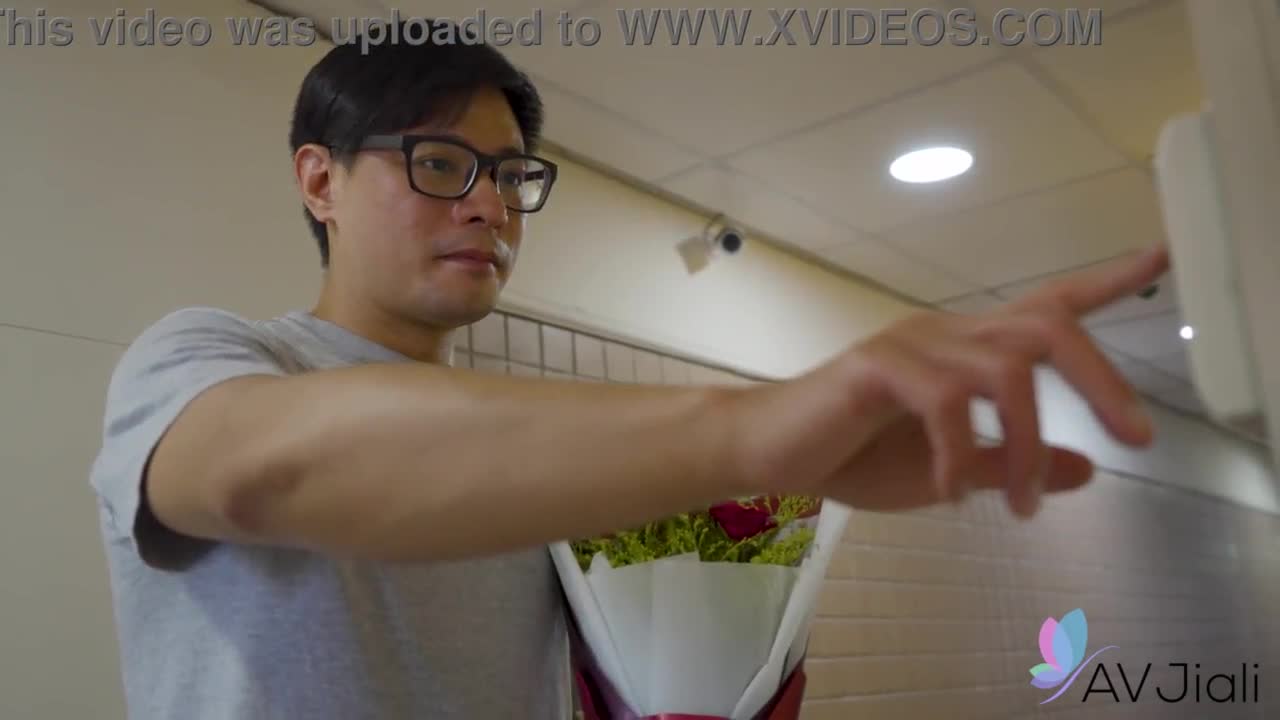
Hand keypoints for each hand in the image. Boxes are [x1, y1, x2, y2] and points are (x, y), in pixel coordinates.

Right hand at [736, 244, 1169, 518]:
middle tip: (1136, 438)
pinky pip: (944, 404)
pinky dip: (960, 456)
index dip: (1109, 280)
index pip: (1047, 305)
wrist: (773, 453)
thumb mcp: (953, 472)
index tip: (1164, 254)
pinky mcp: (876, 368)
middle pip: (1048, 328)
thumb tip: (1086, 468)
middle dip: (1103, 379)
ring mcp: (911, 345)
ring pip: (1005, 372)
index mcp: (968, 350)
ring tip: (1017, 507)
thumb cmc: (856, 455)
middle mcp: (947, 334)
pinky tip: (951, 492)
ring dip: (1026, 447)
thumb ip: (1012, 465)